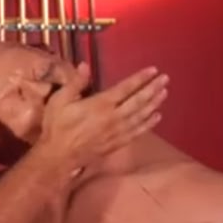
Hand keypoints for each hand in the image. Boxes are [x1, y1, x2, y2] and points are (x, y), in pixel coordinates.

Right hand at [35, 64, 167, 172]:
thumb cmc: (57, 127)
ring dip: (154, 103)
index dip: (140, 78)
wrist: (58, 157)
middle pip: (138, 101)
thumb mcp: (59, 101)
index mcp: (100, 104)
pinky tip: (157, 117)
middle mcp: (114, 117)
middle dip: (153, 88)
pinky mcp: (117, 143)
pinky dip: (149, 123)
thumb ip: (75, 83)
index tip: (153, 70)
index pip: (125, 88)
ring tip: (164, 93)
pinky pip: (137, 131)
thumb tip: (85, 65)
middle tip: (165, 78)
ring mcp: (117, 131)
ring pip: (141, 115)